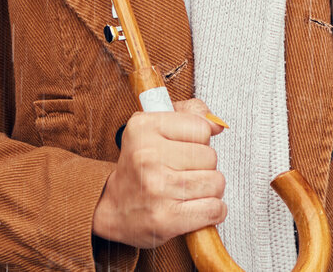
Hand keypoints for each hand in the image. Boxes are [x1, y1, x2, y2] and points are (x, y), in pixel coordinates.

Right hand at [92, 97, 226, 248]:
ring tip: (189, 191)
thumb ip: (189, 114)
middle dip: (205, 167)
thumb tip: (218, 125)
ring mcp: (158, 189)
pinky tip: (197, 208)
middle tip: (184, 173)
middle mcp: (148, 156)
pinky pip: (214, 209)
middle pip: (211, 156)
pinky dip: (214, 211)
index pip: (201, 127)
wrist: (114, 210)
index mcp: (143, 128)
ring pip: (216, 182)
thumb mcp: (154, 127)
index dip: (199, 140)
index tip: (184, 149)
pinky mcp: (167, 219)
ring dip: (209, 190)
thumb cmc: (140, 166)